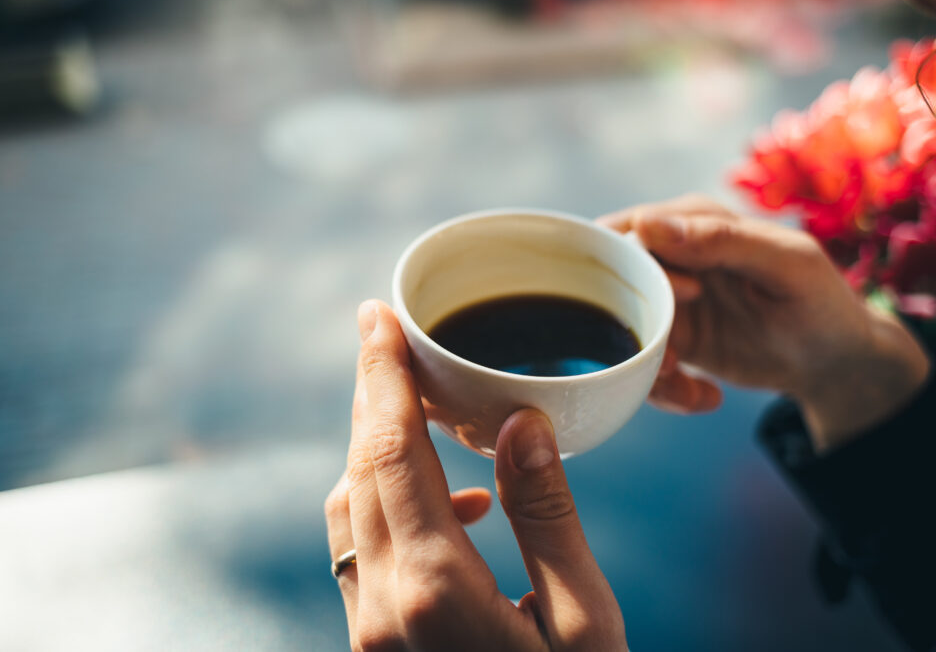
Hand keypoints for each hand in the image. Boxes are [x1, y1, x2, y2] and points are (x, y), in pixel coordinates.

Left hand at [324, 300, 626, 651]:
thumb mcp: (584, 619)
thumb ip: (548, 519)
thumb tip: (523, 422)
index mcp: (435, 590)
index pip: (393, 454)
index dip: (383, 376)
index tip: (378, 317)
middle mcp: (383, 608)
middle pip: (361, 471)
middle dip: (372, 394)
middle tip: (386, 336)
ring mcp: (370, 631)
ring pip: (350, 508)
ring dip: (376, 447)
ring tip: (415, 403)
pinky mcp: (376, 643)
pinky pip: (363, 551)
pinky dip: (392, 502)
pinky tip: (461, 504)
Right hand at [599, 195, 930, 450]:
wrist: (835, 361)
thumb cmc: (820, 301)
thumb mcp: (785, 264)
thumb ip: (721, 239)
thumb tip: (647, 223)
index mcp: (694, 222)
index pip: (633, 231)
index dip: (642, 265)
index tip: (687, 295)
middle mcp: (671, 258)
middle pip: (613, 283)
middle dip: (630, 327)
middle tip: (672, 360)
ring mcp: (666, 303)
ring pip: (620, 330)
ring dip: (646, 367)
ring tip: (688, 388)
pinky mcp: (670, 342)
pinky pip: (640, 364)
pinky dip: (663, 389)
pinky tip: (703, 397)